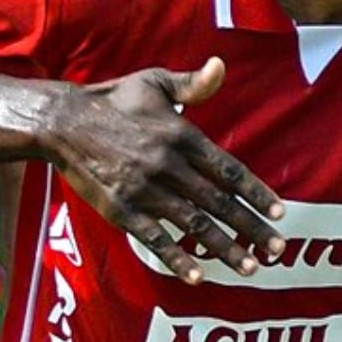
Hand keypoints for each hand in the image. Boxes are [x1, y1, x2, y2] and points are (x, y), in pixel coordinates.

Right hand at [45, 57, 284, 283]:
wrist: (62, 123)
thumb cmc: (112, 100)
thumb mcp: (153, 82)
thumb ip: (191, 83)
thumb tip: (221, 66)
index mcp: (180, 135)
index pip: (229, 170)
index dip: (256, 193)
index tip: (280, 213)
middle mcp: (168, 165)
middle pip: (218, 203)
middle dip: (251, 228)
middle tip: (277, 250)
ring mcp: (144, 190)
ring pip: (193, 225)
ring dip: (224, 248)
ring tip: (249, 266)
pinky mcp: (121, 210)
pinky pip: (155, 239)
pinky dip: (178, 258)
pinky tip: (198, 276)